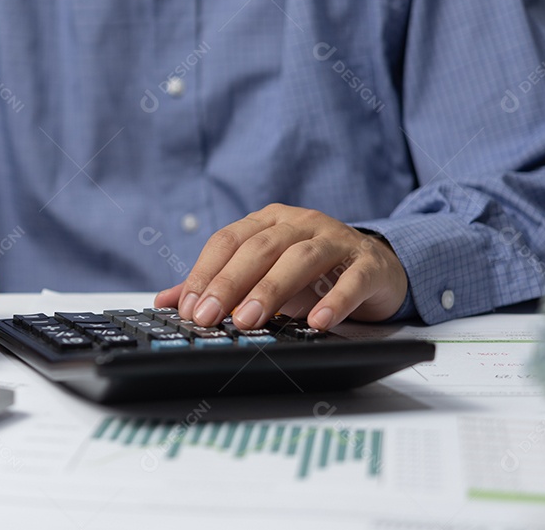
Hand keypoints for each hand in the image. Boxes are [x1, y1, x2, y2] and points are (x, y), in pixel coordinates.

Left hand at [153, 204, 406, 330]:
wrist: (377, 267)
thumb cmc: (312, 273)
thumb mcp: (263, 275)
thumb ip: (218, 286)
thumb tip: (167, 301)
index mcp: (267, 222)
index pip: (227, 242)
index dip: (205, 273)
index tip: (189, 309)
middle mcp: (299, 223)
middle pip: (259, 248)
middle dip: (230, 283)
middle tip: (210, 317)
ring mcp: (336, 239)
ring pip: (300, 258)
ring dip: (272, 290)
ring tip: (250, 321)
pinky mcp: (369, 263)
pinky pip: (352, 279)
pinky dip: (335, 300)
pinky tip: (318, 322)